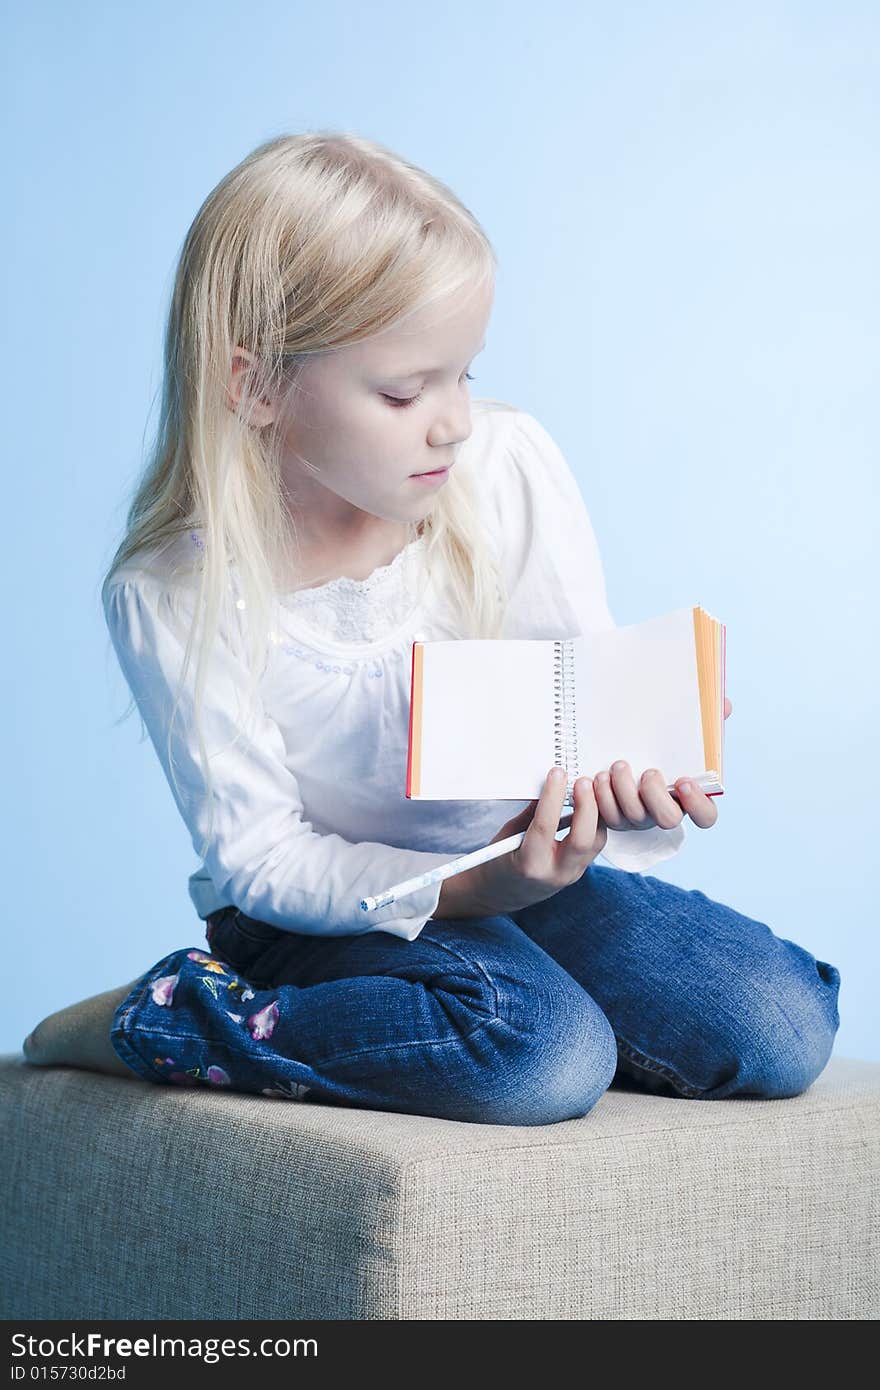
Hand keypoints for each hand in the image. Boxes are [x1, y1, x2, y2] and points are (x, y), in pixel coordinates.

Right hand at [472, 766, 606, 915]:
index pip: (545, 826)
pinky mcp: (580, 870)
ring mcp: (571, 874)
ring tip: (589, 788)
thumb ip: (531, 813)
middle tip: (582, 781)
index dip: (552, 797)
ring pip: (596, 841)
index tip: (557, 774)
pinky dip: (597, 822)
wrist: (503, 893)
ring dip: (596, 812)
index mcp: (529, 864)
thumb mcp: (509, 835)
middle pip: (583, 839)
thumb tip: (550, 786)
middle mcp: (554, 872)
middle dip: (587, 806)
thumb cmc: (500, 861)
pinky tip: (591, 804)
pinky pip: (596, 844)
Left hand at [594, 696, 732, 834]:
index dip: (697, 805)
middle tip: (648, 772)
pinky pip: (605, 816)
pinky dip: (600, 797)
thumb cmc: (664, 747)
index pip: (706, 815)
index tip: (684, 781)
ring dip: (623, 792)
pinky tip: (596, 777)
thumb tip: (725, 704)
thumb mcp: (685, 734)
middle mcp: (664, 811)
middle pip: (667, 820)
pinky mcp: (612, 815)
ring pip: (632, 818)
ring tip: (618, 766)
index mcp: (689, 796)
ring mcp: (638, 816)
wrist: (628, 751)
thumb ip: (707, 723)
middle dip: (655, 797)